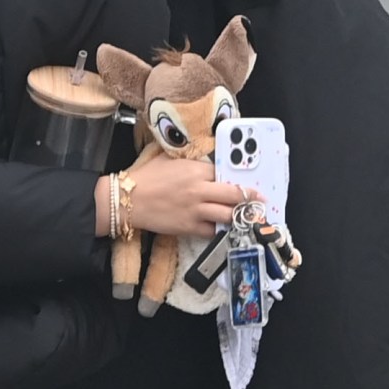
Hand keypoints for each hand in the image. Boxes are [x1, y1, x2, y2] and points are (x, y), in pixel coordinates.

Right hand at [127, 154, 259, 238]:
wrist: (127, 200)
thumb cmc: (146, 177)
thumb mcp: (168, 158)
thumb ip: (189, 158)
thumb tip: (203, 159)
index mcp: (196, 169)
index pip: (225, 173)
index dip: (237, 178)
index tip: (247, 181)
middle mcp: (200, 189)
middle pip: (234, 194)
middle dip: (250, 197)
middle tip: (261, 199)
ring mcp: (196, 210)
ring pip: (227, 214)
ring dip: (240, 216)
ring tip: (249, 217)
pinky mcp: (188, 226)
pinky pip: (211, 230)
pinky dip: (219, 230)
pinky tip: (225, 228)